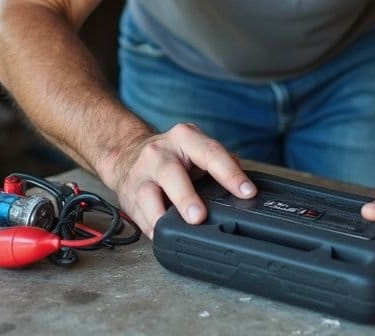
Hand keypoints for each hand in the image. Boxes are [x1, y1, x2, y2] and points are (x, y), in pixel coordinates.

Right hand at [104, 122, 255, 237]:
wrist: (127, 153)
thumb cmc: (171, 155)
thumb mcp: (196, 148)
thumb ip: (220, 162)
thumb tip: (244, 182)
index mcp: (185, 138)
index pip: (211, 153)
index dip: (230, 174)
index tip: (247, 192)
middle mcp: (160, 152)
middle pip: (172, 173)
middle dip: (186, 197)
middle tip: (200, 217)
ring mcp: (141, 173)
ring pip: (148, 194)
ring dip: (162, 215)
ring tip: (174, 230)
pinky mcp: (128, 194)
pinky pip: (139, 214)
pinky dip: (150, 227)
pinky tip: (161, 235)